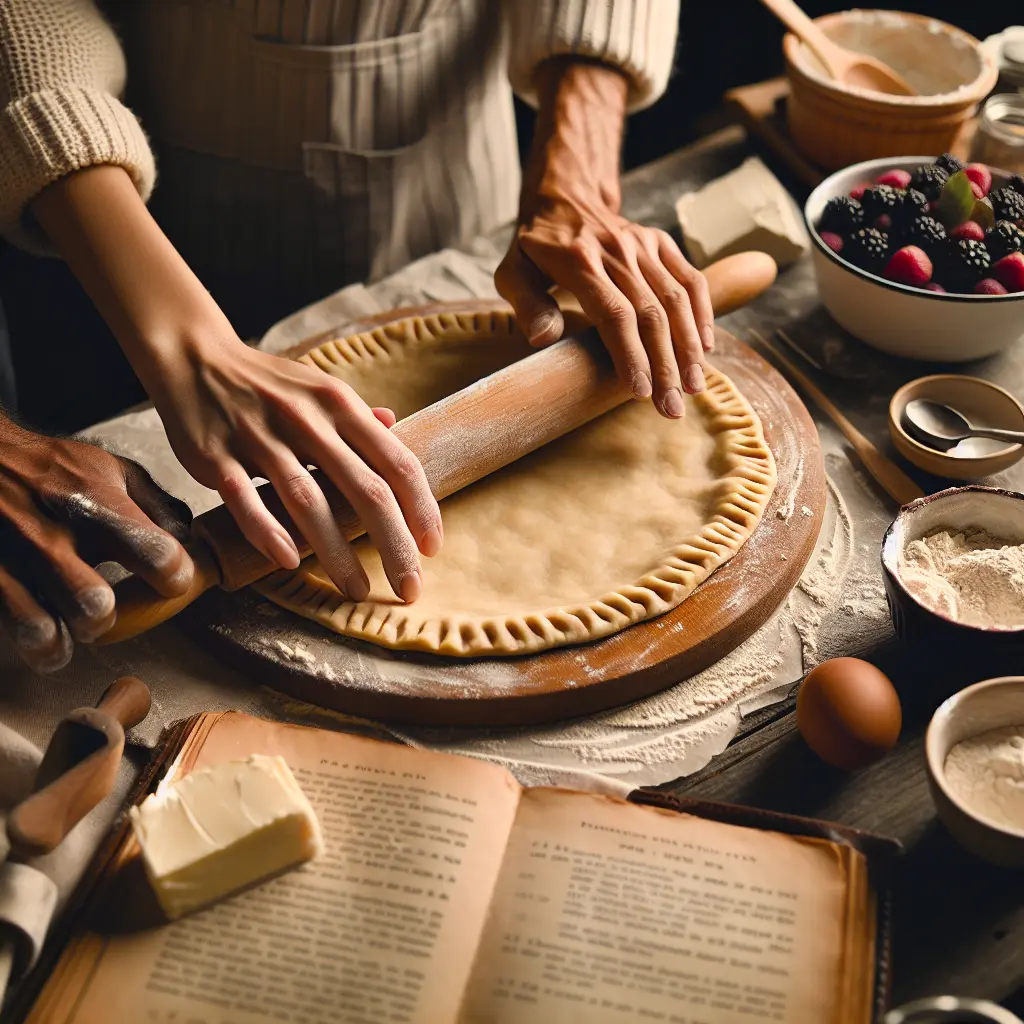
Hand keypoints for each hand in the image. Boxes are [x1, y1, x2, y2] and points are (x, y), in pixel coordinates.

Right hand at [0, 414, 192, 670]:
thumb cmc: (52, 468)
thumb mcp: (112, 469)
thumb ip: (157, 505)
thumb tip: (191, 540)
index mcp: (95, 503)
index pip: (155, 554)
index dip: (174, 576)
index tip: (172, 579)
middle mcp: (52, 535)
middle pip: (94, 606)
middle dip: (110, 615)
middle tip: (110, 604)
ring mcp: (15, 561)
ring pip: (49, 630)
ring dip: (71, 632)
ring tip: (77, 618)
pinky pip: (20, 633)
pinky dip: (41, 643)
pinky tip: (50, 630)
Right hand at [148, 337, 441, 602]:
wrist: (194, 357)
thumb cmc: (269, 384)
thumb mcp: (321, 389)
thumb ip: (359, 417)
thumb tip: (398, 427)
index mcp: (340, 405)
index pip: (397, 462)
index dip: (421, 508)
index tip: (433, 548)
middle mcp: (307, 420)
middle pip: (365, 489)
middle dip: (393, 544)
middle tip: (409, 588)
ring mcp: (260, 438)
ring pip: (309, 501)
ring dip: (336, 552)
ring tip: (357, 589)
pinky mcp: (215, 456)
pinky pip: (245, 499)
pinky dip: (267, 531)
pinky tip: (289, 562)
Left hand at [495, 59, 712, 417]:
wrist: (565, 196)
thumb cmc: (535, 247)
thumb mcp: (512, 272)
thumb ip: (526, 305)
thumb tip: (543, 340)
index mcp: (579, 262)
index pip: (614, 314)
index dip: (630, 354)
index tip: (641, 392)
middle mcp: (616, 251)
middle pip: (650, 314)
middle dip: (665, 365)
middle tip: (671, 409)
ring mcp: (642, 245)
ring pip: (676, 299)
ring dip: (689, 347)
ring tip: (693, 387)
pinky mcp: (660, 243)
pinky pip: (690, 278)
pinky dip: (702, 313)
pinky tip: (706, 348)